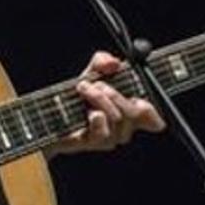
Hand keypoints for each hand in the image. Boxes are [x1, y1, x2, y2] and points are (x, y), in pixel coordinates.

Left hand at [48, 51, 164, 155]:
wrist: (51, 111)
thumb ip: (103, 61)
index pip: (153, 118)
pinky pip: (103, 131)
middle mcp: (123, 127)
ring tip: (84, 90)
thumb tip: (114, 63)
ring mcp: (110, 137)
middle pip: (135, 112)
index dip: (153, 112)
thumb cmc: (78, 93)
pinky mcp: (93, 143)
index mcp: (129, 110)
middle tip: (98, 84)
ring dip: (100, 99)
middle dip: (115, 93)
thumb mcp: (91, 71)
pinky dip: (96, 116)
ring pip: (117, 117)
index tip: (142, 100)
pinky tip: (88, 112)